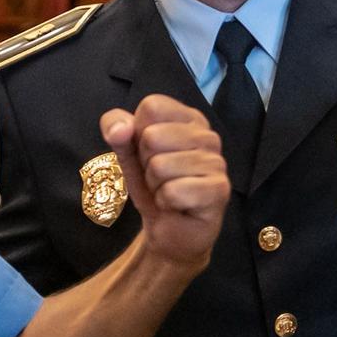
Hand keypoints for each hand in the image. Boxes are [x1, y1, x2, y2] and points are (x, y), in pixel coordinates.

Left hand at [100, 94, 228, 270]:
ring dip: (155, 185)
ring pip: (160, 166)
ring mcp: (217, 162)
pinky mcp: (219, 190)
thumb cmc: (153, 185)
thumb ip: (117, 130)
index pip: (151, 106)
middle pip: (152, 136)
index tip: (150, 152)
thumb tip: (120, 128)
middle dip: (146, 163)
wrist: (171, 230)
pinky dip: (165, 202)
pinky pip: (173, 191)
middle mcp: (208, 135)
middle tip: (160, 177)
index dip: (138, 133)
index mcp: (189, 118)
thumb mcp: (127, 153)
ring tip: (168, 190)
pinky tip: (178, 205)